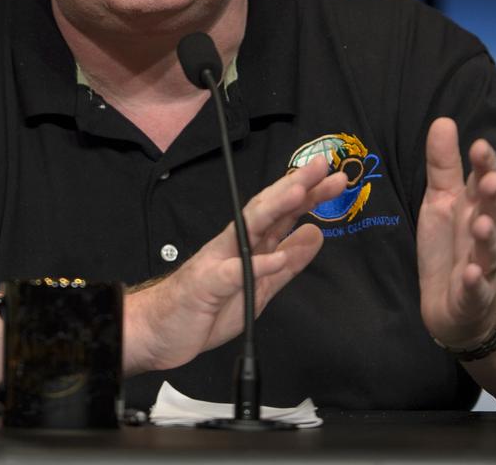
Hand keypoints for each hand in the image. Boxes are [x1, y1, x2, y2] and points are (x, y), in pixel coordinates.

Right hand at [123, 154, 345, 374]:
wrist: (161, 329)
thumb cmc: (209, 305)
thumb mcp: (261, 286)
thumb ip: (287, 260)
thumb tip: (316, 233)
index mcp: (250, 244)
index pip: (282, 212)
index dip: (308, 193)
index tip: (334, 177)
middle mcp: (235, 244)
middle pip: (268, 208)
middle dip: (295, 185)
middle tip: (322, 165)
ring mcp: (219, 261)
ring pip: (249, 228)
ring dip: (275, 208)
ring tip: (299, 192)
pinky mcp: (206, 286)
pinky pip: (232, 275)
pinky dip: (254, 266)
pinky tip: (275, 259)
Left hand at [417, 116, 495, 350]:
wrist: (455, 306)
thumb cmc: (451, 245)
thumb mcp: (441, 201)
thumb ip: (443, 164)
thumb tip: (444, 120)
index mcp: (476, 208)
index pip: (485, 182)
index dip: (485, 165)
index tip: (479, 145)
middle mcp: (484, 234)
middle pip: (495, 212)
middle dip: (494, 197)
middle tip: (491, 180)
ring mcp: (482, 267)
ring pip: (490, 251)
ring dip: (488, 237)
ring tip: (482, 224)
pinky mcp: (473, 297)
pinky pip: (477, 290)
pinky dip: (476, 283)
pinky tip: (472, 275)